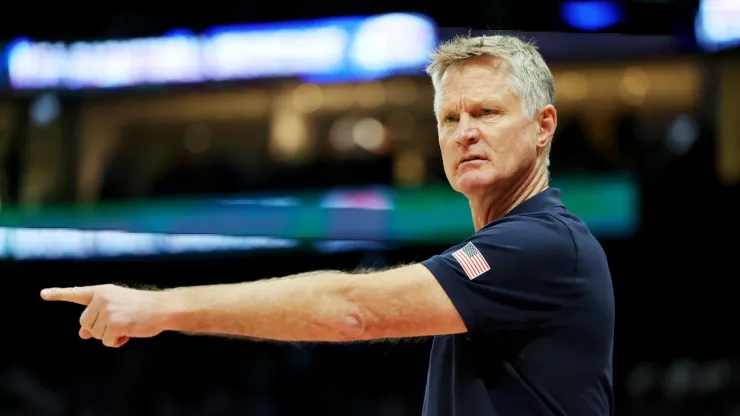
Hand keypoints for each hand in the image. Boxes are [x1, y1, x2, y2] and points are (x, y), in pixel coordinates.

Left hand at [40, 284, 170, 347]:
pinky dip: (117, 341)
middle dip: (100, 328)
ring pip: (96, 334)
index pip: (77, 293)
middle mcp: (102, 299)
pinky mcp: (114, 323)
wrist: (164, 307)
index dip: (59, 294)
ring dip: (111, 335)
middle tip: (120, 323)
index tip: (43, 294)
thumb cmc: (143, 308)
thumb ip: (98, 318)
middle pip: (86, 323)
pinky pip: (106, 341)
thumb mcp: (118, 309)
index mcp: (103, 291)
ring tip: (128, 325)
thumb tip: (82, 334)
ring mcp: (107, 311)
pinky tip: (129, 333)